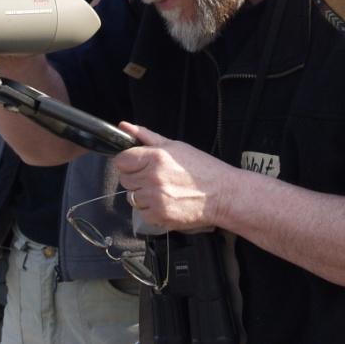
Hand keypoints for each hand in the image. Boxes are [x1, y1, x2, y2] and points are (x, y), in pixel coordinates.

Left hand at [115, 122, 229, 230]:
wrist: (224, 194)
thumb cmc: (202, 168)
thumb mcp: (175, 146)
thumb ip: (146, 136)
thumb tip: (123, 126)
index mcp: (156, 157)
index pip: (121, 161)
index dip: (128, 162)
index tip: (137, 164)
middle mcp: (153, 178)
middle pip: (125, 179)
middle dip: (136, 178)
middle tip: (155, 177)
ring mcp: (155, 199)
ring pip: (132, 197)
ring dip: (143, 195)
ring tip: (162, 191)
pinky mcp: (160, 216)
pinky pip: (142, 214)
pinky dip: (151, 211)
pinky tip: (166, 203)